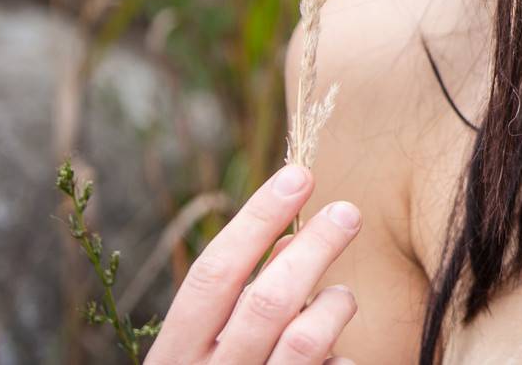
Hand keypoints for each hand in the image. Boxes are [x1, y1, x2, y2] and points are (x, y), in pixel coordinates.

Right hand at [144, 163, 362, 363]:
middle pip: (268, 300)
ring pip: (308, 338)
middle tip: (347, 211)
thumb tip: (286, 239)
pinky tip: (336, 359)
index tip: (297, 175)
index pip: (214, 274)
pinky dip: (343, 359)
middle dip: (314, 247)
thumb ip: (236, 303)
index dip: (256, 220)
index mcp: (174, 358)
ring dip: (335, 304)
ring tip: (340, 297)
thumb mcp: (203, 354)